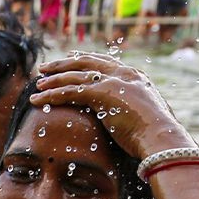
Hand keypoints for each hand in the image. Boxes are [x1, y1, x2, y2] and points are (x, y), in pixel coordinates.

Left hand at [32, 52, 192, 159]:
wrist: (162, 139)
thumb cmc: (158, 137)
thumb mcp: (147, 119)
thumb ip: (137, 114)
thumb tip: (136, 125)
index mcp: (135, 77)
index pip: (105, 62)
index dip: (85, 60)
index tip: (70, 59)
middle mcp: (123, 74)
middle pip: (86, 62)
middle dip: (63, 64)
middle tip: (46, 68)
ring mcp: (113, 82)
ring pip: (74, 75)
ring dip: (53, 79)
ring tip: (37, 84)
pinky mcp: (101, 94)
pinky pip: (69, 91)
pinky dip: (51, 94)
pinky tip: (38, 98)